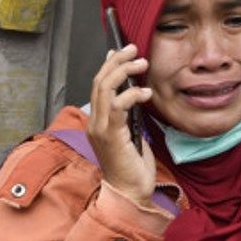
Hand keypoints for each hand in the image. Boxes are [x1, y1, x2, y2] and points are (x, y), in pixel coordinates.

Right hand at [88, 44, 155, 206]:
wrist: (129, 192)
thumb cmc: (132, 166)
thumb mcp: (132, 133)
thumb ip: (130, 114)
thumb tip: (134, 93)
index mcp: (98, 121)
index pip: (98, 86)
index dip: (108, 65)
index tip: (119, 50)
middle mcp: (95, 123)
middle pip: (99, 82)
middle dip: (116, 61)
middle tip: (133, 48)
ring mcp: (100, 129)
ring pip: (105, 89)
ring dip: (124, 71)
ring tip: (142, 62)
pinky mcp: (111, 136)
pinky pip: (117, 106)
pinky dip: (131, 95)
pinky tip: (145, 92)